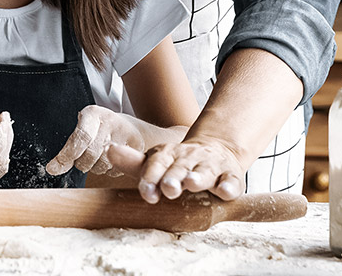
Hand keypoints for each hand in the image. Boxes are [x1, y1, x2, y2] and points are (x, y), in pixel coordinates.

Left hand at [47, 105, 144, 176]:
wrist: (130, 127)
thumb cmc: (100, 129)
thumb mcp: (82, 130)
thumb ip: (69, 148)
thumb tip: (53, 169)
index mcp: (93, 113)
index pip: (80, 137)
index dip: (67, 155)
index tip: (54, 168)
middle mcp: (110, 121)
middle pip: (90, 154)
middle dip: (81, 163)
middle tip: (82, 159)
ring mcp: (126, 134)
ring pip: (102, 164)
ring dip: (95, 167)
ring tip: (98, 157)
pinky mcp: (137, 147)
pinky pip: (116, 169)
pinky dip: (109, 170)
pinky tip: (111, 159)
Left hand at [127, 136, 246, 202]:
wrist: (216, 149)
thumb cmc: (178, 164)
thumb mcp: (156, 162)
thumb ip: (133, 162)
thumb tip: (109, 150)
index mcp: (168, 155)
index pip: (156, 164)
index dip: (151, 178)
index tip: (147, 192)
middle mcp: (189, 159)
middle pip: (180, 169)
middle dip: (174, 178)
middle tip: (168, 188)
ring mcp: (211, 166)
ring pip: (205, 172)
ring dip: (199, 178)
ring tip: (192, 183)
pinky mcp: (231, 176)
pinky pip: (231, 181)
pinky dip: (229, 186)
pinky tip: (225, 191)